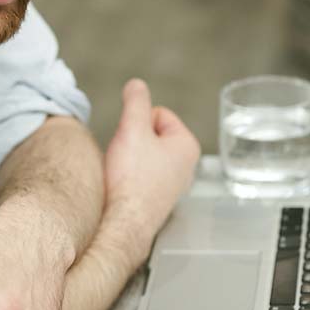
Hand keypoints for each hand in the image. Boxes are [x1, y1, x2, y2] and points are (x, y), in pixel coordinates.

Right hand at [99, 79, 199, 270]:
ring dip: (129, 159)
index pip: (158, 113)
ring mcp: (172, 184)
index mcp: (186, 145)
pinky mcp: (157, 199)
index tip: (130, 140)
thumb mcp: (132, 129)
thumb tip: (136, 85)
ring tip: (123, 174)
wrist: (122, 224)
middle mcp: (186, 166)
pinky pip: (140, 175)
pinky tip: (123, 187)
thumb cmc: (131, 180)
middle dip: (133, 140)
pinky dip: (129, 177)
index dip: (137, 121)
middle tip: (125, 158)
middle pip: (151, 134)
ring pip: (144, 155)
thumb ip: (136, 101)